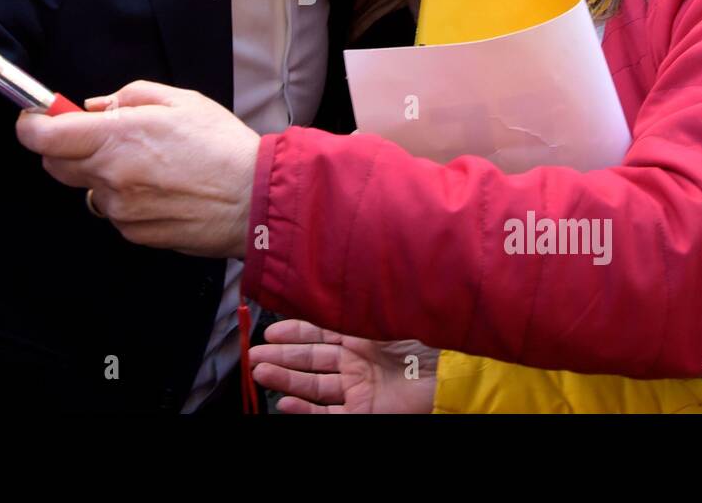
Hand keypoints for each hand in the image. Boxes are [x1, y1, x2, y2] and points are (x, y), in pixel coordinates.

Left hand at [15, 81, 258, 256]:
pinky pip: (113, 211)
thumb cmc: (222, 147)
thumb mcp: (179, 100)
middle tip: (98, 135)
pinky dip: (124, 198)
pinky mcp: (133, 233)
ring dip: (101, 174)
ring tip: (146, 164)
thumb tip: (94, 107)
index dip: (31, 124)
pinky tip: (159, 189)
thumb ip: (128, 97)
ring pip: (87, 188)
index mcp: (117, 137)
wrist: (255, 199)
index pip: (43, 136)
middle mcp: (110, 176)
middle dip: (64, 147)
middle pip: (54, 165)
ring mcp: (120, 209)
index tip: (35, 117)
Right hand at [250, 320, 438, 413]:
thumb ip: (350, 308)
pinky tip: (284, 403)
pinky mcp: (365, 412)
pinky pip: (328, 413)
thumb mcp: (381, 313)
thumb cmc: (421, 335)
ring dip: (285, 380)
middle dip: (280, 357)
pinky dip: (305, 411)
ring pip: (313, 385)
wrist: (448, 369)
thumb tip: (318, 288)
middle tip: (253, 356)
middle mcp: (357, 359)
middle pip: (310, 359)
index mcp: (363, 333)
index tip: (269, 332)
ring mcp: (359, 387)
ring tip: (258, 373)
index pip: (319, 331)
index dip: (293, 332)